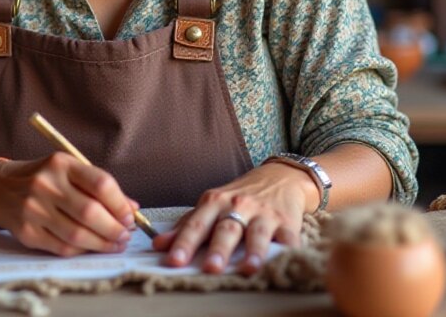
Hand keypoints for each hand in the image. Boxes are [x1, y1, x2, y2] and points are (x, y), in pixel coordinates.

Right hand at [0, 152, 138, 255]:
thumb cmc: (42, 179)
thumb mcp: (67, 171)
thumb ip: (98, 187)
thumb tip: (132, 208)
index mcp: (61, 164)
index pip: (100, 184)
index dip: (120, 204)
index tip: (129, 215)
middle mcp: (45, 184)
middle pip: (90, 212)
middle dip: (114, 229)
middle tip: (125, 235)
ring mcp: (33, 209)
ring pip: (77, 235)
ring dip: (102, 244)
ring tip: (114, 244)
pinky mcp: (27, 232)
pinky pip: (62, 248)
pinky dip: (82, 251)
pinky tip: (91, 248)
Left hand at [152, 162, 314, 274]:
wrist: (280, 177)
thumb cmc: (241, 196)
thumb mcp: (212, 204)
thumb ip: (187, 225)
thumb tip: (158, 244)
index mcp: (215, 201)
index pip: (196, 224)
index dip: (184, 243)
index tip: (173, 261)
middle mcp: (239, 206)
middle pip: (226, 229)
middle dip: (218, 249)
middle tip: (210, 268)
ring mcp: (264, 213)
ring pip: (257, 233)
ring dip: (253, 252)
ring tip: (248, 269)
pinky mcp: (287, 222)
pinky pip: (287, 238)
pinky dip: (286, 250)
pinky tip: (282, 261)